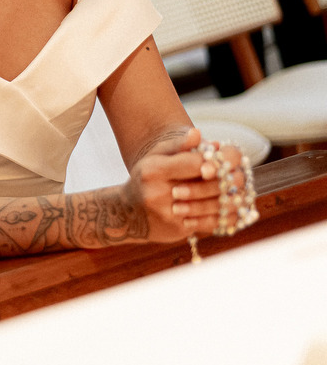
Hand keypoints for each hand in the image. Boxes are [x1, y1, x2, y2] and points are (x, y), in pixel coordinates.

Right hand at [122, 130, 247, 242]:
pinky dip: (224, 216)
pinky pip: (210, 223)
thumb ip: (178, 145)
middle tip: (238, 176)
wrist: (127, 215)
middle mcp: (158, 193)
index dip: (215, 161)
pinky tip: (229, 209)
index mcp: (153, 170)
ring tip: (237, 192)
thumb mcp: (155, 157)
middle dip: (226, 180)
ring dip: (229, 198)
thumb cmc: (147, 179)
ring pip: (213, 206)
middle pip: (207, 185)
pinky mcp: (177, 230)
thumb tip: (200, 135)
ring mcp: (168, 214)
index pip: (195, 163)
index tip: (223, 161)